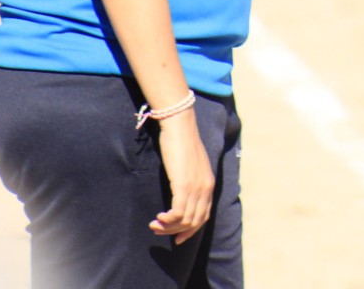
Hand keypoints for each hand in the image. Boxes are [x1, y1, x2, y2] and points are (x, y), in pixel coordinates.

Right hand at [149, 111, 213, 241]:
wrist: (179, 125)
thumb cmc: (181, 142)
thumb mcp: (190, 164)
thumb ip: (190, 179)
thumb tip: (181, 192)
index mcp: (209, 184)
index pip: (204, 216)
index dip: (190, 230)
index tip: (177, 238)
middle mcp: (206, 188)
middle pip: (195, 222)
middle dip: (176, 231)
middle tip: (159, 230)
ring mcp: (196, 188)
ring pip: (185, 220)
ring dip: (168, 227)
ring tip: (154, 225)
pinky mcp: (184, 186)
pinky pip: (178, 213)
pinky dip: (168, 220)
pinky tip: (158, 218)